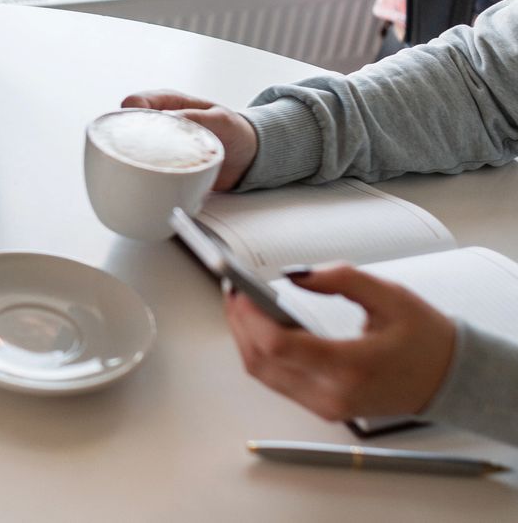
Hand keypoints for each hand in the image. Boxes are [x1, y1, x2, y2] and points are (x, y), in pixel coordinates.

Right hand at [121, 90, 256, 190]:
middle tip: (132, 149)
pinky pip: (147, 171)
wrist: (247, 157)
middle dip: (124, 137)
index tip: (132, 122)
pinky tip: (149, 180)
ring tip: (139, 167)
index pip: (136, 102)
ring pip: (132, 151)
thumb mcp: (219, 119)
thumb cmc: (234, 131)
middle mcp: (158, 124)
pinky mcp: (163, 167)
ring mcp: (159, 146)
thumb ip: (195, 117)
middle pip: (126, 127)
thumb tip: (167, 118)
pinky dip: (145, 176)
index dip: (129, 111)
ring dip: (132, 159)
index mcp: (168, 104)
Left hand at [224, 264, 456, 420]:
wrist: (451, 380)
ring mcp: (324, 406)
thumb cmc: (426, 340)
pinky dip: (261, 353)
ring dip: (245, 338)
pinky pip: (277, 381)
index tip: (238, 288)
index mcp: (350, 366)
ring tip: (239, 303)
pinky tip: (259, 326)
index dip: (249, 316)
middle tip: (232, 289)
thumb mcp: (390, 296)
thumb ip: (340, 279)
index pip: (279, 345)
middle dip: (239, 323)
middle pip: (261, 361)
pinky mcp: (321, 407)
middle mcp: (332, 394)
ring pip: (263, 374)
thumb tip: (293, 275)